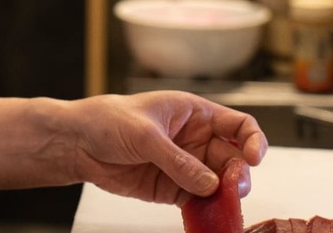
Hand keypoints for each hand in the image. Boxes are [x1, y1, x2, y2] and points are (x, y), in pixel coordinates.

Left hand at [63, 91, 266, 205]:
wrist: (78, 143)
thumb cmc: (108, 120)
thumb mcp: (144, 133)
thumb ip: (176, 159)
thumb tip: (208, 183)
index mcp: (194, 114)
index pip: (237, 125)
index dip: (252, 140)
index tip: (254, 157)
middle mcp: (195, 140)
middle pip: (233, 159)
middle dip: (237, 174)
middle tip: (232, 187)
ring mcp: (186, 166)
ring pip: (219, 184)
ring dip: (224, 196)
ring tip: (221, 205)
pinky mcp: (172, 189)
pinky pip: (198, 202)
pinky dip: (206, 211)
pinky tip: (208, 218)